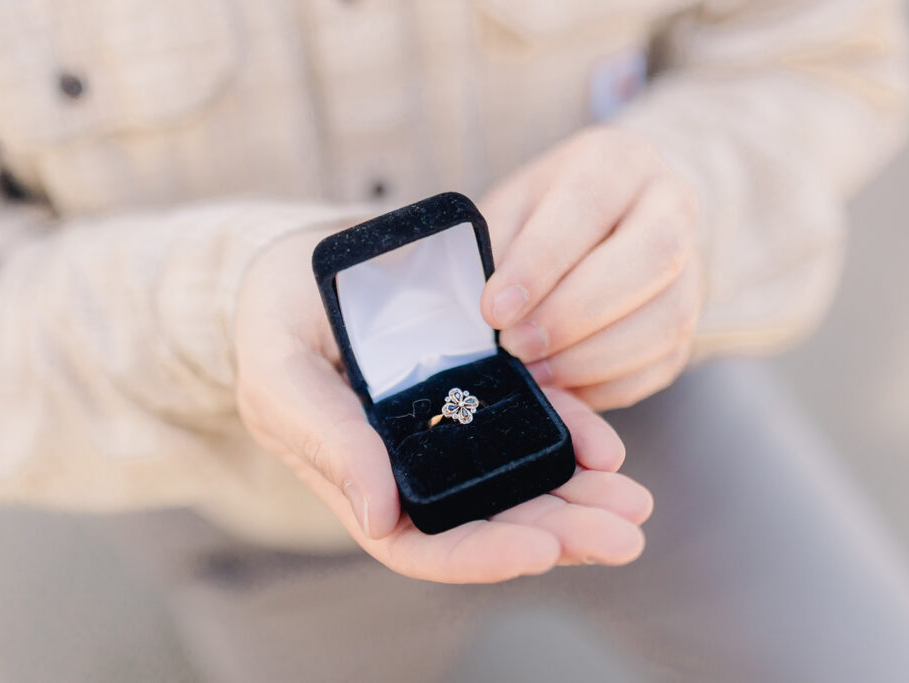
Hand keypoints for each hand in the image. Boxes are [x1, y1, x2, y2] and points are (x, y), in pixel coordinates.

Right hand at [234, 231, 652, 582]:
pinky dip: (568, 433)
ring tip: (633, 500)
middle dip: (558, 530)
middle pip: (488, 518)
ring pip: (517, 479)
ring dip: (578, 494)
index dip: (482, 553)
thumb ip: (323, 439)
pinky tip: (605, 444)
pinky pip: (527, 420)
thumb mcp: (279, 371)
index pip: (423, 542)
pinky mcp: (474, 386)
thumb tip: (381, 513)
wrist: (304, 262)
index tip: (544, 548)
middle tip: (624, 532)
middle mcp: (409, 465)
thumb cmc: (275, 317)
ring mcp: (446, 428)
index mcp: (359, 477)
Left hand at [480, 126, 702, 409]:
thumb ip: (497, 254)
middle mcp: (670, 205)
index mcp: (617, 162)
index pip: (585, 206)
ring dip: (591, 358)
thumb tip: (485, 319)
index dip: (539, 263)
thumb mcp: (510, 212)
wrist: (605, 222)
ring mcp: (692, 267)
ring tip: (535, 372)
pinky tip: (565, 387)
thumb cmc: (543, 217)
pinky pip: (661, 364)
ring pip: (665, 319)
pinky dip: (609, 384)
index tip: (494, 309)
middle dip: (573, 313)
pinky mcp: (690, 324)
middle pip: (649, 258)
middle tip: (516, 346)